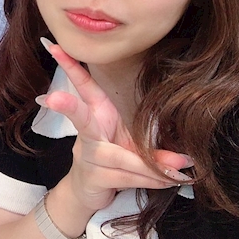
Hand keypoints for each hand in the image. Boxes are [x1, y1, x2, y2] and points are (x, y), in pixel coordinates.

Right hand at [38, 41, 192, 211]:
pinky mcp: (93, 178)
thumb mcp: (132, 145)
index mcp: (97, 114)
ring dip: (151, 167)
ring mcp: (88, 156)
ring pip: (120, 158)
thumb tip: (184, 160)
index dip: (70, 66)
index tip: (55, 48)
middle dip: (67, 107)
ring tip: (178, 173)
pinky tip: (167, 182)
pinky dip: (150, 179)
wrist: (87, 191)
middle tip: (54, 98)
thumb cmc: (112, 159)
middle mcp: (88, 134)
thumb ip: (154, 148)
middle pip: (80, 118)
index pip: (83, 86)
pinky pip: (125, 177)